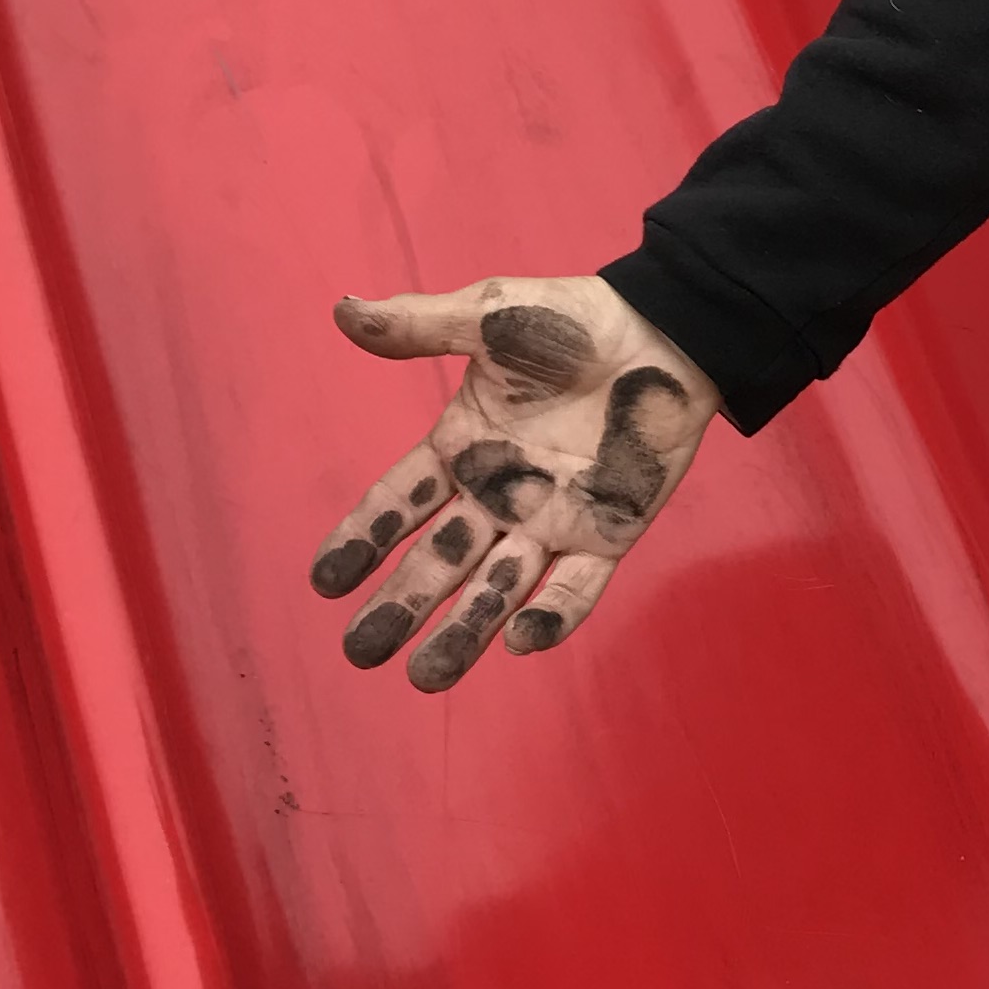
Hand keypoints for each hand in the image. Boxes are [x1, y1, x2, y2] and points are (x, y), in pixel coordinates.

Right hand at [307, 276, 719, 688]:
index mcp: (461, 446)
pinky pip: (576, 586)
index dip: (362, 539)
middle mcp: (497, 494)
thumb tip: (345, 310)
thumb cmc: (573, 321)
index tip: (325, 581)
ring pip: (498, 587)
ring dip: (463, 632)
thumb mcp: (489, 315)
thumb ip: (421, 325)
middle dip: (400, 606)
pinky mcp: (607, 534)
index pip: (398, 503)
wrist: (664, 331)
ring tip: (425, 678)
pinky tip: (520, 642)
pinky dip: (551, 616)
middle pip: (438, 561)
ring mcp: (551, 519)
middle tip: (362, 652)